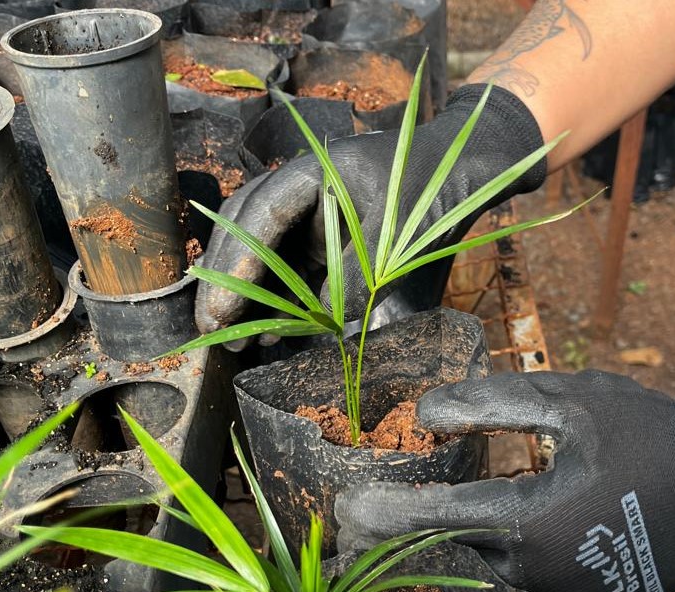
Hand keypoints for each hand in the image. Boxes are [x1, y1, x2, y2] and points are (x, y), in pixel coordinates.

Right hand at [194, 85, 545, 335]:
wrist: (462, 171)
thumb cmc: (430, 191)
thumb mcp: (395, 237)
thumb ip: (355, 277)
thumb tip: (319, 324)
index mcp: (312, 172)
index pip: (259, 214)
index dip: (236, 262)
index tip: (222, 306)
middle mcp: (301, 190)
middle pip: (245, 230)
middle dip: (226, 280)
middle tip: (212, 328)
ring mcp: (310, 213)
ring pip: (262, 250)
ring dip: (246, 291)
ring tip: (236, 337)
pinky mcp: (323, 236)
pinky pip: (289, 265)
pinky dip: (277, 295)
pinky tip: (271, 328)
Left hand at [335, 370, 674, 591]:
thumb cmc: (648, 435)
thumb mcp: (570, 402)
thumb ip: (492, 405)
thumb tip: (424, 413)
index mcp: (531, 519)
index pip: (435, 520)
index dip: (383, 512)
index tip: (344, 505)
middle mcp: (538, 576)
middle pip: (442, 570)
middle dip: (389, 552)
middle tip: (350, 535)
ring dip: (427, 580)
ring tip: (386, 558)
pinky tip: (454, 581)